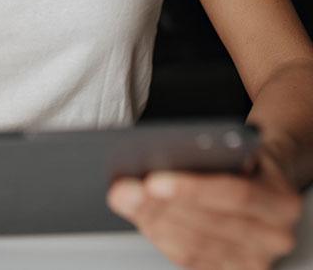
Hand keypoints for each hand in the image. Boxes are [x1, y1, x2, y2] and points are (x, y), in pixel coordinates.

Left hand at [106, 144, 303, 268]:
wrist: (265, 182)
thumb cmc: (243, 159)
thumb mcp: (237, 145)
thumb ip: (211, 151)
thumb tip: (162, 155)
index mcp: (280, 200)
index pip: (235, 195)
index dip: (192, 190)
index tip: (152, 180)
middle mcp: (274, 236)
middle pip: (208, 225)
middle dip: (159, 207)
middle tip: (123, 189)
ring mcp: (255, 261)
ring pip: (195, 247)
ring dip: (153, 222)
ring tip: (124, 200)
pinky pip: (191, 261)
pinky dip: (161, 238)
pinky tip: (140, 218)